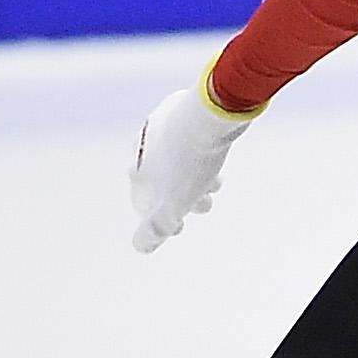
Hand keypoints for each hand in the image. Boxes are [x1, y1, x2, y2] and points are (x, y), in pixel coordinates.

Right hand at [128, 82, 254, 251]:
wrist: (210, 114)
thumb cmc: (191, 164)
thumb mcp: (174, 205)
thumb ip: (156, 227)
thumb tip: (139, 247)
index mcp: (139, 170)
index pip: (144, 202)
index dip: (162, 219)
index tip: (181, 225)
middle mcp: (143, 146)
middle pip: (163, 180)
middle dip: (185, 197)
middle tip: (207, 204)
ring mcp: (159, 126)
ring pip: (176, 158)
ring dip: (197, 176)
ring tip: (218, 182)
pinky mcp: (177, 110)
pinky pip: (186, 137)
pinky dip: (199, 152)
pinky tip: (214, 153)